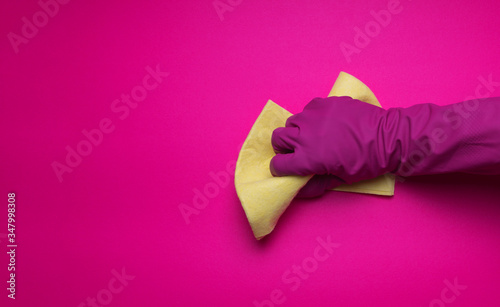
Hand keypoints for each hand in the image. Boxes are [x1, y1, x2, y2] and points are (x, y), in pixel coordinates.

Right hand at [270, 96, 393, 196]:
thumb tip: (299, 187)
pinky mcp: (322, 103)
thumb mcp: (341, 180)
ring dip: (296, 131)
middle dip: (283, 148)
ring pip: (291, 122)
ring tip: (311, 135)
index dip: (281, 168)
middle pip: (277, 139)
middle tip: (297, 151)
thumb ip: (316, 184)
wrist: (388, 137)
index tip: (288, 168)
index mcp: (307, 158)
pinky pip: (307, 109)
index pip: (277, 164)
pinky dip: (311, 118)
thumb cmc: (366, 163)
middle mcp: (304, 135)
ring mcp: (312, 116)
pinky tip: (325, 123)